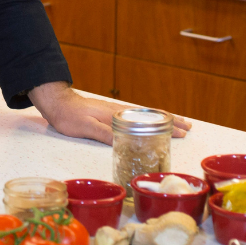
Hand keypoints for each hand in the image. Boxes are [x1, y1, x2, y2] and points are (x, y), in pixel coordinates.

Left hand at [28, 81, 191, 144]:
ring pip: (144, 115)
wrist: (58, 103)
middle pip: (150, 116)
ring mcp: (115, 111)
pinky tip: (149, 124)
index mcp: (117, 114)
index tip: (182, 131)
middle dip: (170, 121)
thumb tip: (124, 141)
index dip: (166, 125)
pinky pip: (135, 116)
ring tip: (175, 124)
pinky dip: (148, 119)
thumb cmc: (70, 116)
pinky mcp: (109, 113)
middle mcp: (119, 111)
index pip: (147, 120)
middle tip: (188, 127)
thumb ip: (104, 133)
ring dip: (161, 120)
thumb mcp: (86, 127)